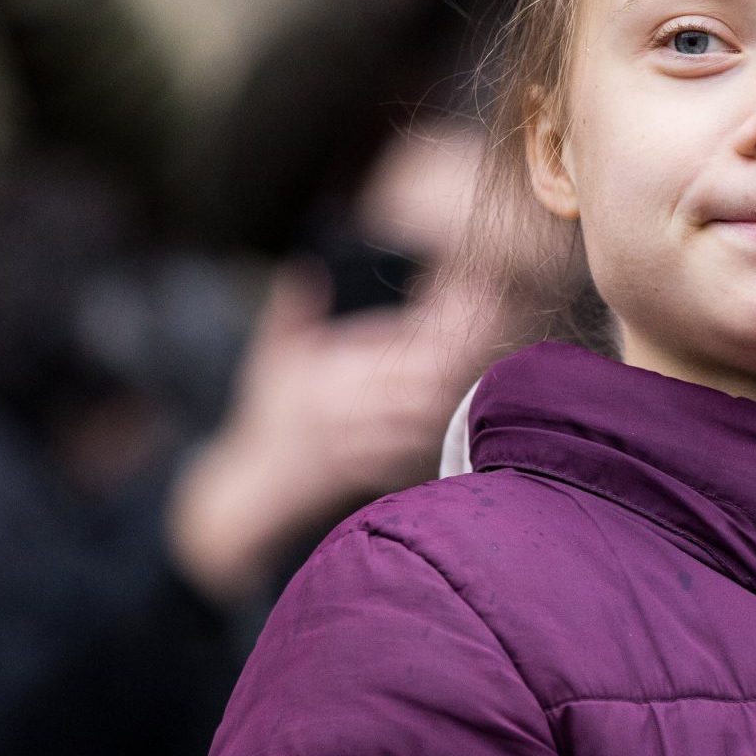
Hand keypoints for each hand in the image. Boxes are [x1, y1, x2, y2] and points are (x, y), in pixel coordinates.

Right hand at [169, 265, 512, 605]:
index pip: (398, 349)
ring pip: (430, 418)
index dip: (439, 328)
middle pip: (425, 383)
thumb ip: (290, 313)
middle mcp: (350, 412)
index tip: (470, 305)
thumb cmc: (266, 416)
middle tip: (500, 331)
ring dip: (463, 393)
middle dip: (463, 358)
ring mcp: (364, 446)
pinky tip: (470, 410)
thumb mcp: (270, 359)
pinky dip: (447, 430)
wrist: (255, 490)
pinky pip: (422, 452)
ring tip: (494, 365)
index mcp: (332, 378)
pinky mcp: (375, 472)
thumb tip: (307, 266)